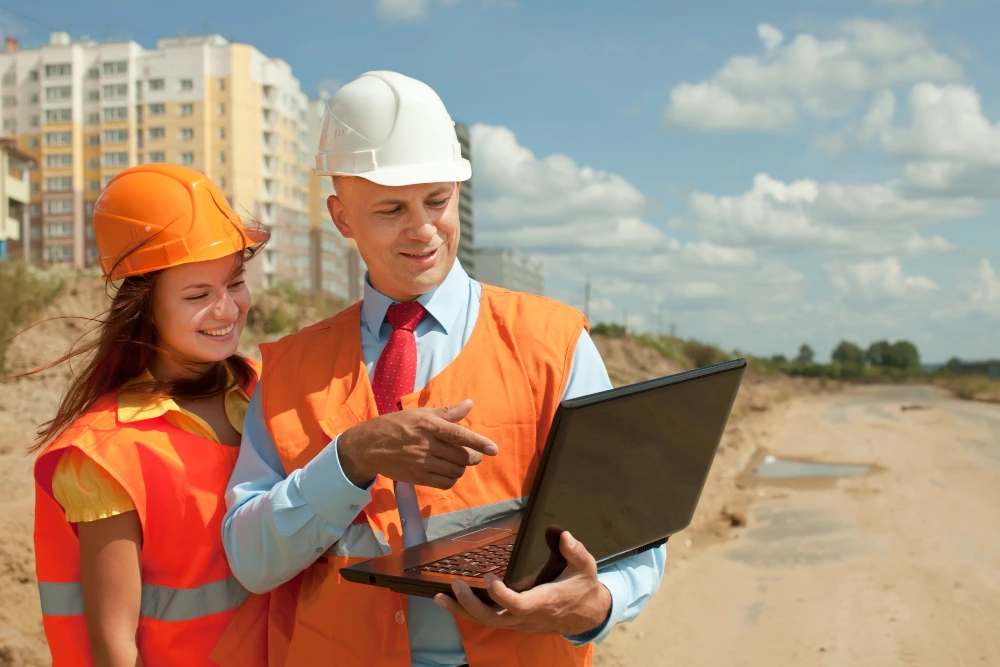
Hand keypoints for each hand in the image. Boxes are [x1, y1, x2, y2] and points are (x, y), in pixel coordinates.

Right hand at [338, 399, 498, 488]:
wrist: (369, 446)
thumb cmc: (396, 425)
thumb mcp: (420, 413)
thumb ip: (447, 412)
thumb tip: (469, 404)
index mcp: (428, 425)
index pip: (458, 435)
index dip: (478, 442)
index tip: (493, 449)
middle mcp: (426, 445)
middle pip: (461, 456)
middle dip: (473, 456)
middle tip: (472, 454)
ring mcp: (422, 463)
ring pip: (455, 471)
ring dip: (462, 468)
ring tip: (457, 461)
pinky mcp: (418, 477)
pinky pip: (445, 483)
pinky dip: (452, 479)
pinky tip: (448, 471)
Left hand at [434, 531, 612, 635]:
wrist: (587, 615)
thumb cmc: (583, 587)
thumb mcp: (586, 566)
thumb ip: (574, 550)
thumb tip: (561, 533)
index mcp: (545, 601)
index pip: (519, 605)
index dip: (501, 595)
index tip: (489, 577)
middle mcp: (529, 616)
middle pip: (495, 618)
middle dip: (472, 604)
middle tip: (456, 584)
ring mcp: (520, 622)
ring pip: (487, 622)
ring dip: (462, 610)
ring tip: (440, 597)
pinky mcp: (514, 622)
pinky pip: (488, 620)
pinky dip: (468, 612)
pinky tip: (451, 602)